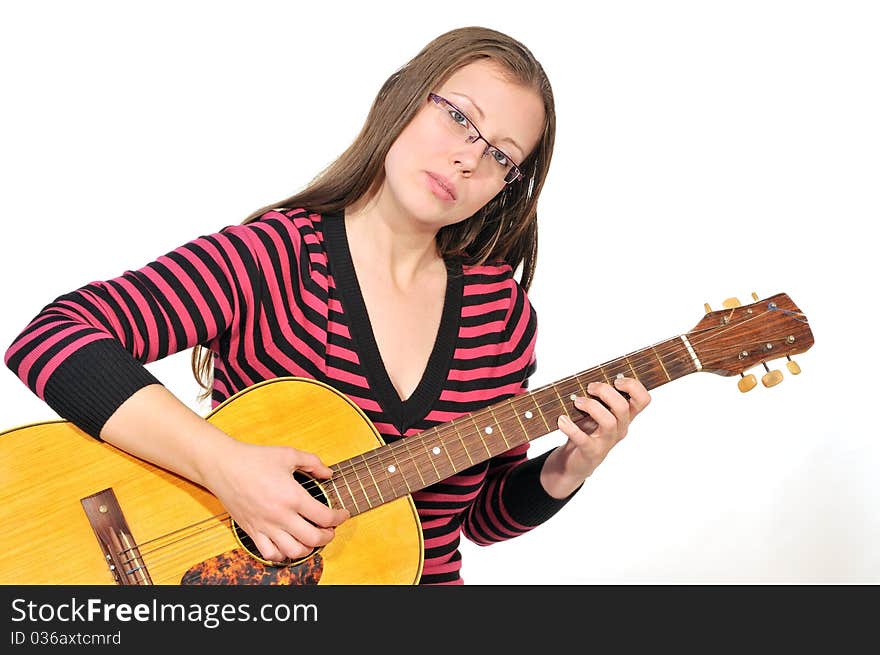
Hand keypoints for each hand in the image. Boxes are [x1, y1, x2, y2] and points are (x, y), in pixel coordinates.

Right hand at [203, 440, 349, 562]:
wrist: (224, 466)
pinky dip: (282, 554)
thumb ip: (313, 463)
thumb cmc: (254, 459)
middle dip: (328, 536)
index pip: (324, 517)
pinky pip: (269, 553)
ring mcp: (265, 526)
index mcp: (292, 496)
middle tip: (330, 529)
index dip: (339, 518)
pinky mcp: (252, 531)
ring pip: (293, 551)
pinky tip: (288, 543)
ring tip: (311, 538)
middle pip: (313, 539)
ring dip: (308, 548)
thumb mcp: (289, 454)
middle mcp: (280, 515)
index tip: (342, 514)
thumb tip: (329, 473)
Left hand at [542, 376, 650, 497]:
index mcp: (624, 416)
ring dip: (591, 406)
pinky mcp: (592, 452)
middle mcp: (620, 429)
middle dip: (605, 392)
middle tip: (589, 388)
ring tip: (576, 401)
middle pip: (623, 407)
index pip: (643, 400)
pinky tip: (562, 420)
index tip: (616, 380)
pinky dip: (571, 427)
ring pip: (609, 422)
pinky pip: (584, 439)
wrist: (574, 462)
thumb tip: (590, 375)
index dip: (634, 386)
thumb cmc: (586, 432)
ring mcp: (607, 442)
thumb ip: (598, 397)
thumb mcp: (596, 413)